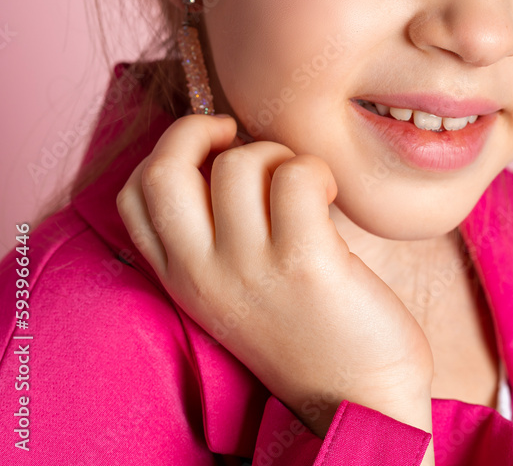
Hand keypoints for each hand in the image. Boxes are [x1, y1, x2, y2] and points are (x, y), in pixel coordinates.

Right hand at [116, 114, 434, 434]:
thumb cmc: (304, 327)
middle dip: (197, 130)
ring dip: (275, 154)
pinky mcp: (304, 263)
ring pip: (240, 162)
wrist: (359, 401)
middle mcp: (203, 273)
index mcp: (181, 277)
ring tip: (301, 186)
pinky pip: (296, 175)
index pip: (134, 193)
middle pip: (163, 169)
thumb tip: (223, 147)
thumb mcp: (232, 287)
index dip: (168, 152)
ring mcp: (251, 269)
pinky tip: (329, 196)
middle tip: (240, 140)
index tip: (212, 151)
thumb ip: (213, 232)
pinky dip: (315, 169)